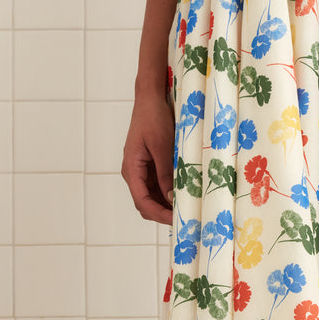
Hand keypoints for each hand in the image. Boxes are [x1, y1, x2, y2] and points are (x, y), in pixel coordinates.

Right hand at [121, 92, 174, 224]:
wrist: (150, 99)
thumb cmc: (153, 118)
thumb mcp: (163, 146)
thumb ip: (166, 173)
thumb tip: (170, 198)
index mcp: (131, 169)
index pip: (142, 201)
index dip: (159, 214)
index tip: (176, 219)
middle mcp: (134, 172)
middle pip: (146, 203)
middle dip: (163, 213)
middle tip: (185, 218)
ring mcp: (142, 170)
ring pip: (153, 196)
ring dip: (167, 204)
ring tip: (187, 208)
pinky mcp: (151, 165)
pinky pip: (159, 185)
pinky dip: (170, 192)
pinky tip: (184, 193)